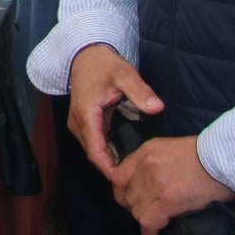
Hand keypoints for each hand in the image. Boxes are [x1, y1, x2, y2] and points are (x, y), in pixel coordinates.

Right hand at [67, 43, 163, 177]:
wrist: (86, 55)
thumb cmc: (104, 64)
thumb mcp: (125, 74)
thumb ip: (141, 92)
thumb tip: (157, 108)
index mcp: (85, 114)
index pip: (95, 151)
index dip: (109, 168)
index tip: (127, 179)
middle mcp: (77, 122)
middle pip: (93, 153)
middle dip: (111, 167)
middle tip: (136, 177)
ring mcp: (78, 123)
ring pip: (92, 149)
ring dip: (108, 160)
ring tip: (132, 169)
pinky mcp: (82, 122)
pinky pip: (94, 142)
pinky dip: (106, 150)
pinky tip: (124, 155)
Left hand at [110, 136, 234, 234]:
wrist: (226, 158)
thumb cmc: (206, 154)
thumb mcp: (170, 149)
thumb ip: (153, 164)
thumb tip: (146, 185)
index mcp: (145, 151)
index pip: (118, 176)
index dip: (123, 192)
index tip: (131, 200)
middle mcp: (145, 166)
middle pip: (126, 196)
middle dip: (135, 207)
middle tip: (148, 213)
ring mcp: (155, 183)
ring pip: (136, 211)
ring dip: (145, 220)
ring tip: (157, 224)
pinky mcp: (167, 201)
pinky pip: (148, 223)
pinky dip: (150, 233)